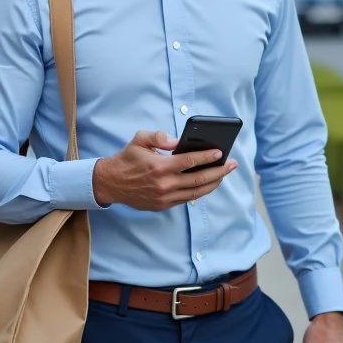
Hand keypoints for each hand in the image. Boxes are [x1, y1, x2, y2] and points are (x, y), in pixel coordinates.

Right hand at [92, 130, 236, 210]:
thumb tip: (176, 141)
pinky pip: (186, 199)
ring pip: (196, 192)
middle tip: (232, 165)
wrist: (111, 183)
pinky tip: (208, 184)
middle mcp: (164, 184)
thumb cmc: (127, 159)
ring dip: (213, 183)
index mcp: (159, 166)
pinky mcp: (163, 205)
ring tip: (224, 174)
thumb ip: (159, 136)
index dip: (207, 157)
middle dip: (219, 172)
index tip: (221, 153)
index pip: (190, 161)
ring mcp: (164, 197)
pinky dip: (199, 191)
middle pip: (199, 179)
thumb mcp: (139, 139)